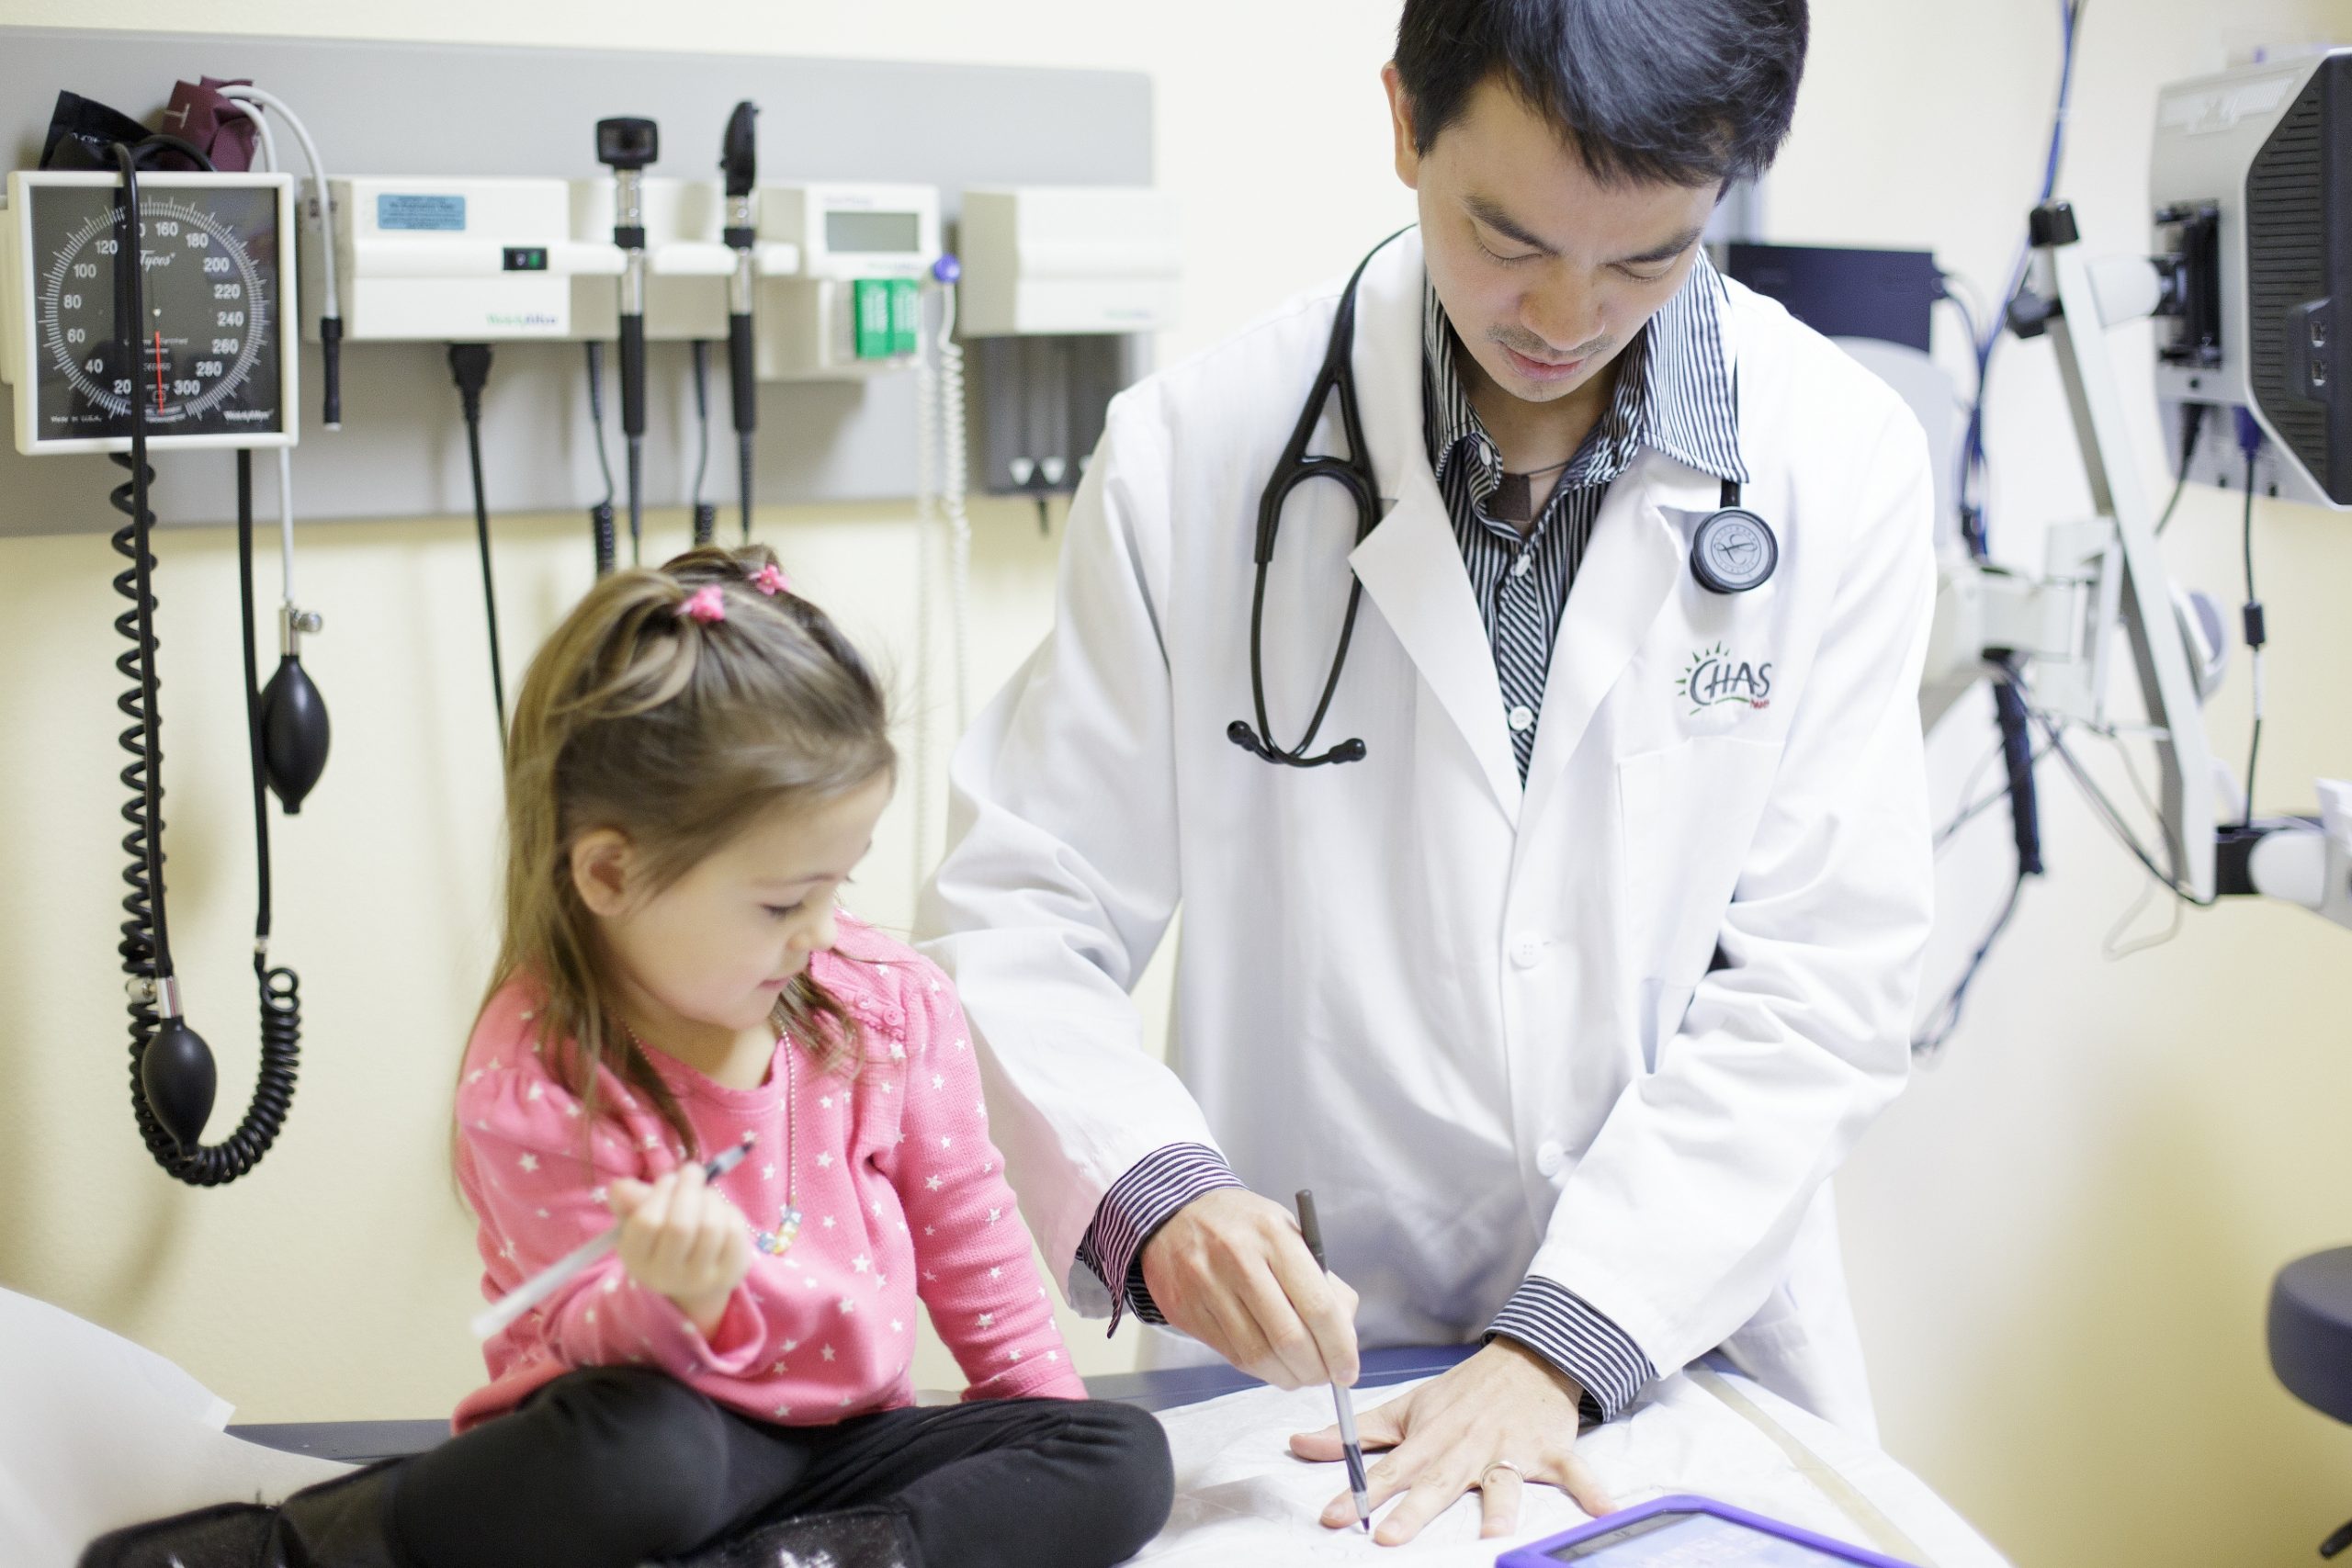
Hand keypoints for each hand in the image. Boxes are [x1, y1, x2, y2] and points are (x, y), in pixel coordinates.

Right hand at [607, 1161, 752, 1336]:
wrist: (695, 1276)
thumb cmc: (664, 1238)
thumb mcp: (640, 1219)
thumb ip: (629, 1200)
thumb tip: (621, 1187)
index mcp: (637, 1260)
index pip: (646, 1223)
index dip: (661, 1192)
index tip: (669, 1179)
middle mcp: (666, 1276)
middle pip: (680, 1226)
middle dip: (688, 1189)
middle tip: (691, 1171)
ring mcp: (700, 1279)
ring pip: (711, 1226)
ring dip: (710, 1198)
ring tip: (705, 1193)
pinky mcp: (731, 1273)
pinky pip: (734, 1231)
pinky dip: (729, 1211)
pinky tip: (721, 1211)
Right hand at [1138, 1188, 1359, 1389]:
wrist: (1176, 1214)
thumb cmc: (1246, 1228)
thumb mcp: (1291, 1235)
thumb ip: (1323, 1285)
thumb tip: (1344, 1341)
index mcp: (1274, 1236)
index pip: (1317, 1306)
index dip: (1339, 1347)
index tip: (1348, 1370)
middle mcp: (1238, 1259)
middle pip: (1288, 1338)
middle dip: (1316, 1370)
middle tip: (1326, 1377)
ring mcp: (1206, 1286)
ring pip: (1258, 1355)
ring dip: (1288, 1377)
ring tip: (1301, 1375)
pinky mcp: (1186, 1310)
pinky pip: (1232, 1356)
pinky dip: (1260, 1370)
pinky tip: (1273, 1365)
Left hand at [1289, 1339, 1615, 1544]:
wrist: (1527, 1356)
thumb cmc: (1461, 1392)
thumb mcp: (1404, 1408)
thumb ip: (1354, 1434)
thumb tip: (1298, 1445)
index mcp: (1430, 1438)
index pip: (1388, 1469)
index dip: (1358, 1492)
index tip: (1332, 1515)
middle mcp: (1466, 1448)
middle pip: (1437, 1484)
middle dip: (1414, 1510)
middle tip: (1390, 1538)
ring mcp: (1511, 1450)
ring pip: (1504, 1483)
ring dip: (1501, 1506)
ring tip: (1496, 1533)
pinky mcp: (1551, 1451)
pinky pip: (1575, 1473)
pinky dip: (1592, 1490)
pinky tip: (1605, 1510)